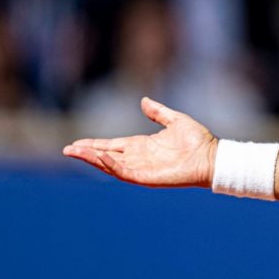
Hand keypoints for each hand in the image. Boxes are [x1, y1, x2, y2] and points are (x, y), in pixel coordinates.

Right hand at [63, 97, 217, 187]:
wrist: (211, 156)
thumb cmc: (197, 140)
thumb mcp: (175, 120)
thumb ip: (158, 112)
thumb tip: (144, 101)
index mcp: (142, 145)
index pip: (112, 145)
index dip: (94, 144)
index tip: (77, 143)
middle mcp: (138, 157)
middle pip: (106, 156)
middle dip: (87, 153)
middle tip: (67, 150)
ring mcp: (141, 168)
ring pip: (110, 165)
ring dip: (93, 159)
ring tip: (76, 153)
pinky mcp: (147, 177)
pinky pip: (125, 172)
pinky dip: (112, 166)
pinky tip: (101, 158)